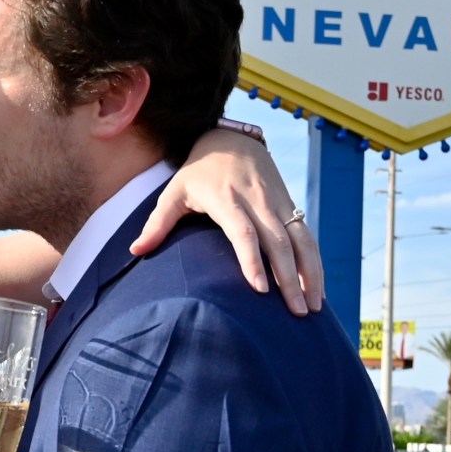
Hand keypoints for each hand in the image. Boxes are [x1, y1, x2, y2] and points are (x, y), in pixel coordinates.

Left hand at [136, 127, 322, 315]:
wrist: (231, 138)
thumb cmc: (197, 171)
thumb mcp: (173, 191)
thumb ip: (157, 223)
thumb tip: (134, 251)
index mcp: (227, 199)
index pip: (244, 233)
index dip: (252, 261)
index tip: (260, 291)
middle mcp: (257, 201)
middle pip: (278, 242)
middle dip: (289, 278)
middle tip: (295, 313)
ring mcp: (278, 202)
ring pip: (301, 239)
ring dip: (310, 274)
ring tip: (313, 307)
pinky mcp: (290, 204)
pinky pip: (307, 236)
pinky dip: (314, 262)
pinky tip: (315, 288)